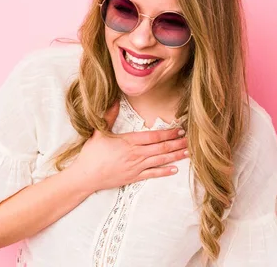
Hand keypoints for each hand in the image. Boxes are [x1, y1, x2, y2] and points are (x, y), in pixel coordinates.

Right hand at [68, 101, 188, 192]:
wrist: (86, 176)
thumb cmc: (92, 154)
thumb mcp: (99, 132)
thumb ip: (109, 116)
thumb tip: (114, 100)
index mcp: (129, 141)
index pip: (153, 136)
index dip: (168, 133)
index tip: (179, 130)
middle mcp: (136, 154)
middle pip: (161, 148)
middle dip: (177, 144)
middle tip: (191, 140)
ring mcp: (136, 167)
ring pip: (160, 160)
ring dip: (175, 156)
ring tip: (187, 153)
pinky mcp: (134, 177)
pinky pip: (153, 174)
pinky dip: (164, 171)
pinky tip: (174, 169)